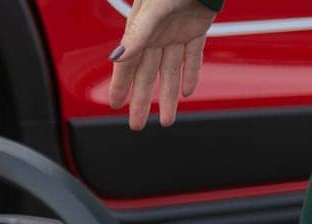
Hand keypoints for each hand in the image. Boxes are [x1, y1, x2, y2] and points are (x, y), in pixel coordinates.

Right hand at [108, 0, 216, 129]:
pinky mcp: (196, 30)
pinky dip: (191, 74)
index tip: (115, 105)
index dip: (120, 86)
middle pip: (147, 75)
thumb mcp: (153, 9)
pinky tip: (187, 91)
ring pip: (170, 71)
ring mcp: (175, 34)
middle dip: (142, 101)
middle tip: (138, 124)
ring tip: (167, 119)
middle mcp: (155, 36)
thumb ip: (137, 35)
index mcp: (140, 31)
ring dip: (167, 96)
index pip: (127, 66)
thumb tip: (119, 58)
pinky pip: (192, 56)